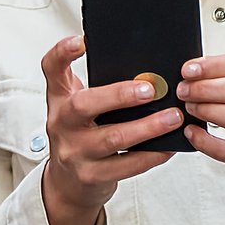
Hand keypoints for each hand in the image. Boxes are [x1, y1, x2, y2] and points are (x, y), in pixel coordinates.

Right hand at [38, 34, 182, 224]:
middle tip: (151, 88)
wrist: (67, 184)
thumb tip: (147, 66)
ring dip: (147, 127)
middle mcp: (62, 123)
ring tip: (173, 117)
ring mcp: (74, 152)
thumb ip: (100, 85)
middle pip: (84, 104)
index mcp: (60, 99)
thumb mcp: (78, 105)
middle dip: (119, 95)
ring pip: (112, 138)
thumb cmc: (81, 134)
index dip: (62, 53)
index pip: (51, 69)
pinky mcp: (91, 176)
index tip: (81, 40)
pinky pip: (125, 166)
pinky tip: (168, 146)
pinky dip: (150, 155)